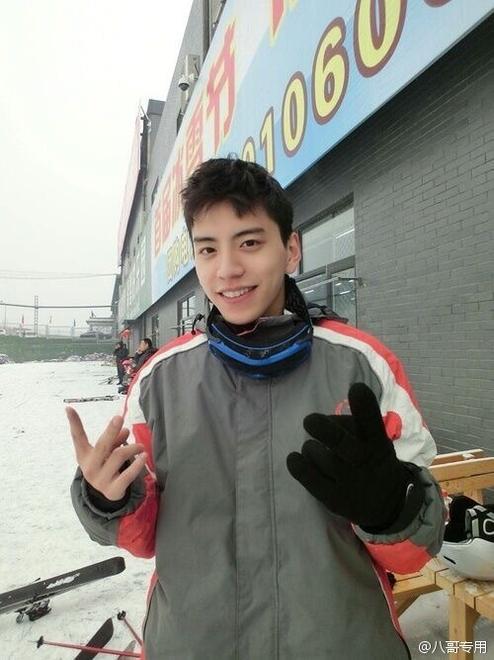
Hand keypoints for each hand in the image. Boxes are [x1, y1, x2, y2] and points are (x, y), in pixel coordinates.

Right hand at [66, 407, 146, 501]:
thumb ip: (113, 441)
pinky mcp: (113, 490)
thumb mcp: (105, 453)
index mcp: (85, 456)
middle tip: (119, 417)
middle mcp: (90, 468)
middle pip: (102, 445)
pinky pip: (127, 475)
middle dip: (110, 430)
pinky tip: (143, 457)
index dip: (74, 423)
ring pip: (118, 456)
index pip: (78, 437)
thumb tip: (125, 431)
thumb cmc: (105, 467)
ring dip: (132, 448)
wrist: (105, 496)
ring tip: (140, 446)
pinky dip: (137, 464)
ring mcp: (101, 480)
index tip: (68, 408)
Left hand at [287, 383, 414, 528]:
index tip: (356, 389)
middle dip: (322, 428)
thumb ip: (356, 426)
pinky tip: (295, 459)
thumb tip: (324, 418)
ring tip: (314, 449)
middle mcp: (363, 461)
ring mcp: (348, 482)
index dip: (364, 405)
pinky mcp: (334, 499)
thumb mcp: (377, 442)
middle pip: (340, 441)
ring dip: (310, 448)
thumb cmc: (375, 462)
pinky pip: (308, 477)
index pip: (372, 422)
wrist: (389, 504)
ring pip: (317, 456)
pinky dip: (297, 465)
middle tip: (309, 421)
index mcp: (377, 443)